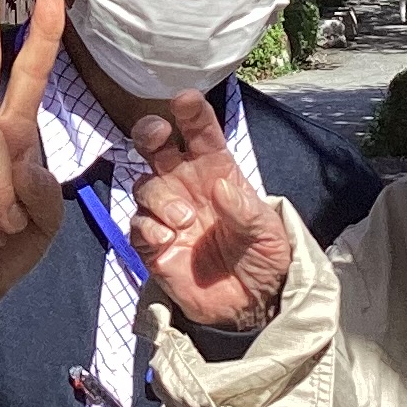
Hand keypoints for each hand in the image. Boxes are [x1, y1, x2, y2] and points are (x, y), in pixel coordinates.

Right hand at [125, 87, 292, 329]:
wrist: (251, 307)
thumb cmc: (265, 260)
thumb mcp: (269, 235)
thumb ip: (246, 210)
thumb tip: (221, 186)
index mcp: (218, 172)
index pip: (201, 134)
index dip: (192, 114)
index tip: (185, 99)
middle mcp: (187, 186)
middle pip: (157, 146)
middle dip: (150, 132)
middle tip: (158, 135)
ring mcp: (167, 214)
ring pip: (144, 184)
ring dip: (159, 197)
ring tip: (184, 222)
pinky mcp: (153, 245)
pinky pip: (137, 225)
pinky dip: (148, 228)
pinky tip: (167, 241)